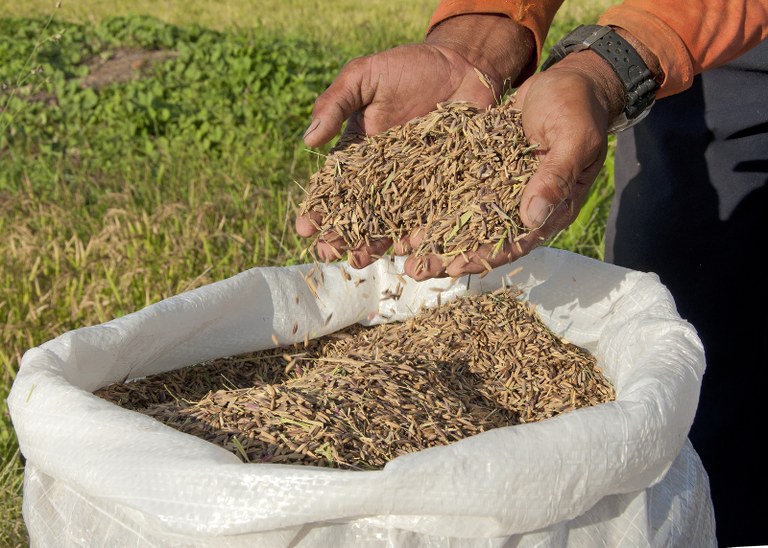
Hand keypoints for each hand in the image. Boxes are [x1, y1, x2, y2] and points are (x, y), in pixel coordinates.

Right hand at [297, 15, 534, 268]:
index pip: (334, 187)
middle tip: (329, 254)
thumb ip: (335, 104)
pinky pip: (431, 215)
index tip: (305, 228)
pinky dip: (420, 233)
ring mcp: (415, 185)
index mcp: (358, 153)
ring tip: (361, 261)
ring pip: (391, 222)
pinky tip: (408, 248)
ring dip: (374, 244)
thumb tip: (307, 142)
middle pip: (358, 213)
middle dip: (341, 236)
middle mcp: (384, 176)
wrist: (464, 64)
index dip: (318, 208)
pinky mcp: (446, 187)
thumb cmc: (408, 67)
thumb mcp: (364, 76)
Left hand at [399, 48, 623, 279]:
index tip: (451, 269)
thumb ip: (555, 177)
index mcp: (552, 207)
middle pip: (482, 238)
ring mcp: (503, 188)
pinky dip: (433, 201)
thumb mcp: (572, 139)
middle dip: (447, 255)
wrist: (569, 79)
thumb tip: (533, 218)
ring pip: (465, 218)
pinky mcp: (486, 169)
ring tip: (402, 249)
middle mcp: (524, 204)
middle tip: (414, 270)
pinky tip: (406, 209)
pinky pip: (457, 190)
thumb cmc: (579, 107)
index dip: (483, 257)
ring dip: (435, 234)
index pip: (514, 242)